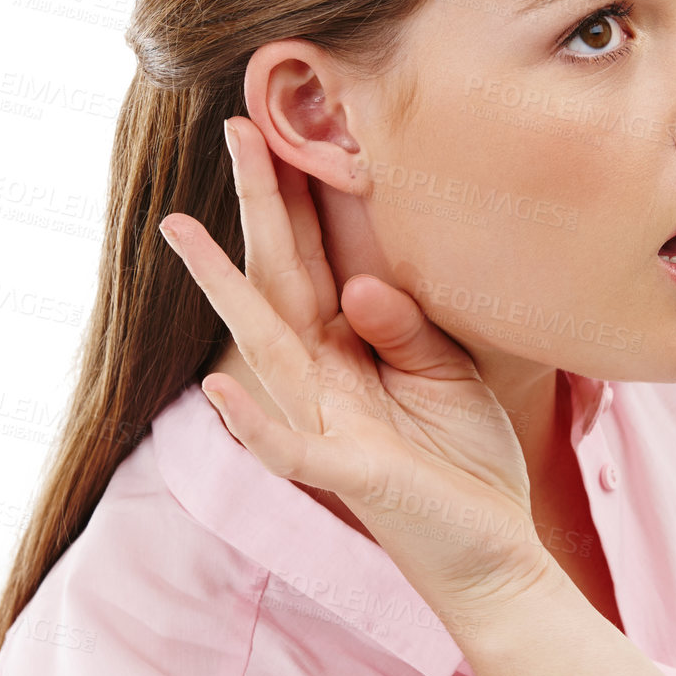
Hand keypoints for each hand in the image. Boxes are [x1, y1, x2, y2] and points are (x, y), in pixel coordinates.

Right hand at [158, 116, 557, 629]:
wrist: (494, 548)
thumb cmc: (466, 459)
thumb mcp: (448, 372)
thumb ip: (405, 326)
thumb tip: (360, 284)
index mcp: (346, 350)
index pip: (311, 262)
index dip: (296, 198)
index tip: (280, 130)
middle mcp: (322, 379)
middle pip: (278, 279)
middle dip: (257, 206)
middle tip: (235, 128)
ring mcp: (325, 425)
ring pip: (263, 347)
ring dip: (223, 290)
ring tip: (182, 231)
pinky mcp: (346, 475)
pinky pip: (290, 449)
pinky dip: (254, 424)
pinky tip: (219, 389)